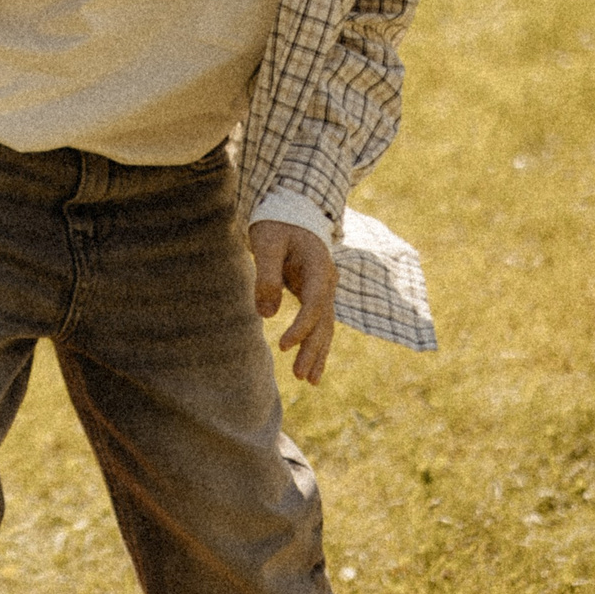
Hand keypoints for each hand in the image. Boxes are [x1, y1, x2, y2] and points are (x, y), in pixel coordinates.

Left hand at [252, 221, 338, 384]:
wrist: (290, 212)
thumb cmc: (276, 225)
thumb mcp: (267, 244)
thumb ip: (266, 276)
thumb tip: (266, 315)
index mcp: (320, 266)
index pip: (315, 304)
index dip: (301, 327)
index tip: (284, 347)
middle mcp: (328, 281)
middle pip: (324, 321)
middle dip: (313, 349)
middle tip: (301, 376)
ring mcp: (325, 289)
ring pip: (325, 326)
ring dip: (317, 353)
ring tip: (310, 381)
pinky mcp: (316, 295)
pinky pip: (319, 324)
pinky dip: (316, 346)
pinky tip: (312, 368)